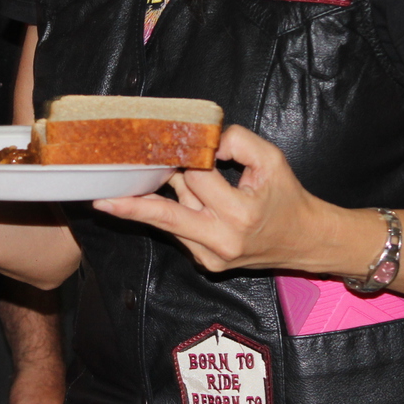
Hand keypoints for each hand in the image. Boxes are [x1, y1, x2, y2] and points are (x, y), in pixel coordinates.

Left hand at [92, 125, 352, 274]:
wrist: (302, 241)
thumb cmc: (286, 196)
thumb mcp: (271, 160)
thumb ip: (239, 142)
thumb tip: (205, 138)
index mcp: (240, 215)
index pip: (199, 179)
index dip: (187, 159)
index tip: (170, 146)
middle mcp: (221, 242)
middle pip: (167, 216)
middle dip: (134, 202)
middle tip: (101, 197)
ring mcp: (210, 258)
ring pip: (171, 221)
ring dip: (160, 197)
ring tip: (139, 179)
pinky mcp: (205, 264)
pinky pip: (180, 231)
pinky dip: (176, 210)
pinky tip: (173, 196)